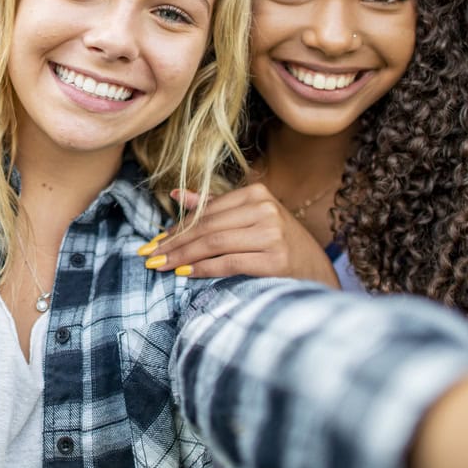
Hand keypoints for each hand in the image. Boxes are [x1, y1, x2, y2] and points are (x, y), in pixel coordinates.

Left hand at [140, 183, 338, 286]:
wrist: (317, 272)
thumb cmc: (279, 244)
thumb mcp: (249, 220)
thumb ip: (214, 208)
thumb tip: (176, 194)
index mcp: (257, 194)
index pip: (207, 212)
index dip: (177, 228)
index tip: (154, 242)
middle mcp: (265, 209)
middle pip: (207, 227)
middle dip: (174, 243)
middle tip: (150, 256)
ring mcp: (272, 233)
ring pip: (214, 243)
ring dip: (182, 256)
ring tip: (161, 266)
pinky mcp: (275, 259)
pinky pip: (228, 262)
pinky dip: (203, 269)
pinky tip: (185, 274)